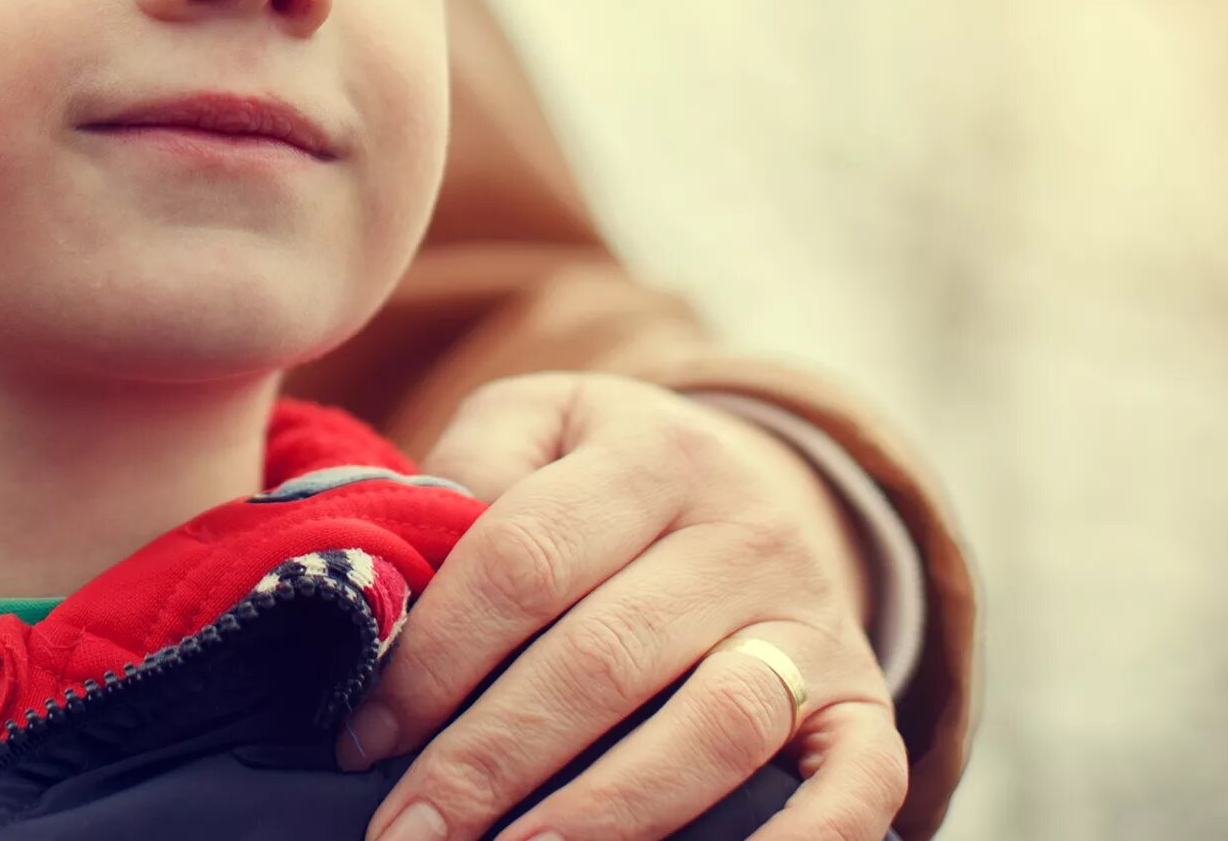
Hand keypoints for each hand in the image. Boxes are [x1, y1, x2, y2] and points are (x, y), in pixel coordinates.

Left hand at [345, 373, 908, 840]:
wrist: (755, 482)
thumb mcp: (535, 426)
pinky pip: (854, 788)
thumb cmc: (598, 478)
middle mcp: (745, 532)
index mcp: (649, 454)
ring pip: (712, 727)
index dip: (435, 658)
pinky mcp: (865, 705)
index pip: (523, 559)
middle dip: (489, 760)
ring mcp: (812, 624)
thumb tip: (401, 580)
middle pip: (603, 658)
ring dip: (603, 812)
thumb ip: (468, 474)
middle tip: (409, 832)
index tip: (363, 738)